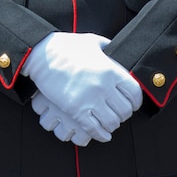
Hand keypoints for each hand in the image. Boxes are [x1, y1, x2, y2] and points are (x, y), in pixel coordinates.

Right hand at [21, 32, 142, 135]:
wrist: (41, 55)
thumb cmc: (64, 47)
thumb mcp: (91, 42)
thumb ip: (107, 47)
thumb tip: (116, 51)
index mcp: (110, 70)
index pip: (135, 93)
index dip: (135, 101)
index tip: (131, 104)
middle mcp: (103, 86)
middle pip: (125, 110)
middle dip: (123, 114)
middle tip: (118, 113)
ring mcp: (90, 99)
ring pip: (112, 122)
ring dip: (112, 125)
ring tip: (108, 122)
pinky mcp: (75, 109)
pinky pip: (94, 129)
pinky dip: (100, 134)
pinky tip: (102, 133)